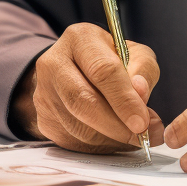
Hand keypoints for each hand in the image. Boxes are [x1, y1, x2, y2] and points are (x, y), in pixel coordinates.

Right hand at [11, 22, 163, 152]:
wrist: (76, 69)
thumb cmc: (111, 60)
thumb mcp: (135, 54)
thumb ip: (143, 70)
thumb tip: (140, 94)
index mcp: (80, 39)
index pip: (102, 71)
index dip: (124, 99)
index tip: (143, 122)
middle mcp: (54, 63)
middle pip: (83, 101)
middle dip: (116, 125)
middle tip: (142, 136)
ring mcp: (44, 93)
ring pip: (77, 126)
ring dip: (110, 139)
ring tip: (134, 138)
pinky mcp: (43, 119)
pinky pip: (72, 141)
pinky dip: (98, 146)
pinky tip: (116, 140)